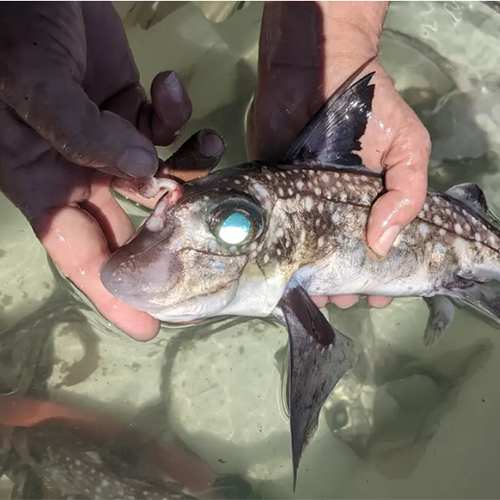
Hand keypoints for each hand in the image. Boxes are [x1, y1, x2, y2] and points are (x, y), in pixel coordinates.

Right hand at [0, 2, 223, 338]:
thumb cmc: (11, 36)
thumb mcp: (33, 84)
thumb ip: (84, 131)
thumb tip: (143, 170)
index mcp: (45, 180)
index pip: (78, 252)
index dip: (112, 292)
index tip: (149, 324)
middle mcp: (80, 170)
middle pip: (131, 224)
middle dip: (173, 241)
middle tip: (219, 252)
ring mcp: (110, 141)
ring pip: (162, 174)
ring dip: (190, 163)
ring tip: (209, 141)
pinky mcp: (133, 110)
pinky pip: (165, 128)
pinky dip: (177, 115)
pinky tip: (170, 87)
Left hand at [247, 1, 430, 309]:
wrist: (314, 72)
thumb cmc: (368, 111)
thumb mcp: (407, 147)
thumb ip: (407, 192)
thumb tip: (382, 244)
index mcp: (370, 204)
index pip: (378, 249)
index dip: (380, 275)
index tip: (377, 294)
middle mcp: (335, 212)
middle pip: (340, 258)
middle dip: (344, 284)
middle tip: (341, 298)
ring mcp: (302, 206)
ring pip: (306, 255)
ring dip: (310, 280)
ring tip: (313, 296)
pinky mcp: (272, 197)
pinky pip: (274, 234)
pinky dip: (276, 257)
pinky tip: (279, 277)